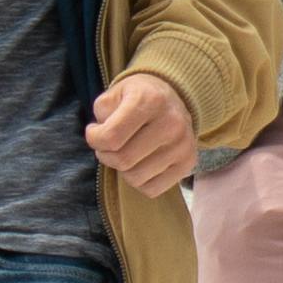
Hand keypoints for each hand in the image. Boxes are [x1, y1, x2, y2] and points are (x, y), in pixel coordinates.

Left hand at [87, 72, 199, 195]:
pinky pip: (152, 189)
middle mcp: (172, 123)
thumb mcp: (115, 93)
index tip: (96, 131)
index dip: (94, 139)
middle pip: (122, 160)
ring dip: (123, 169)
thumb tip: (102, 138)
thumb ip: (102, 113)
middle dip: (106, 155)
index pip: (111, 138)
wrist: (173, 97)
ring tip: (126, 152)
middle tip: (110, 145)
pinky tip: (141, 163)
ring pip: (135, 178)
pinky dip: (140, 181)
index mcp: (150, 101)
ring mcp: (183, 145)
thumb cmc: (138, 98)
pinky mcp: (188, 162)